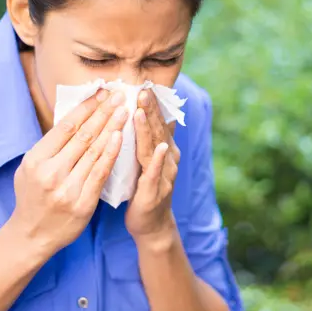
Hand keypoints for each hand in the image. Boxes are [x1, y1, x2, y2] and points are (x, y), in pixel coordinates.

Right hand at [9, 89, 127, 255]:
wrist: (32, 235)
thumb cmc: (33, 197)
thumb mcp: (29, 168)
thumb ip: (50, 146)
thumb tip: (75, 118)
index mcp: (36, 159)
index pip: (66, 127)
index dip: (85, 108)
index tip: (100, 93)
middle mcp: (51, 172)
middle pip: (82, 136)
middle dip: (103, 112)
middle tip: (118, 95)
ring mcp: (67, 188)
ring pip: (94, 151)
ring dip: (111, 128)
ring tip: (124, 110)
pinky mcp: (83, 203)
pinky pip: (100, 173)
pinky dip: (111, 153)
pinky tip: (120, 137)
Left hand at [126, 89, 180, 239]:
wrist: (152, 226)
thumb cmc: (145, 191)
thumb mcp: (147, 161)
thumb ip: (150, 139)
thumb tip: (155, 114)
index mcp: (164, 150)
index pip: (158, 123)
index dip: (152, 105)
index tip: (143, 85)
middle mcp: (168, 160)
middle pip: (159, 131)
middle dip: (151, 110)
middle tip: (143, 89)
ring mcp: (165, 176)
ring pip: (156, 148)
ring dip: (151, 129)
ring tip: (143, 111)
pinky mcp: (156, 192)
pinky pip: (156, 174)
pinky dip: (157, 160)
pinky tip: (158, 148)